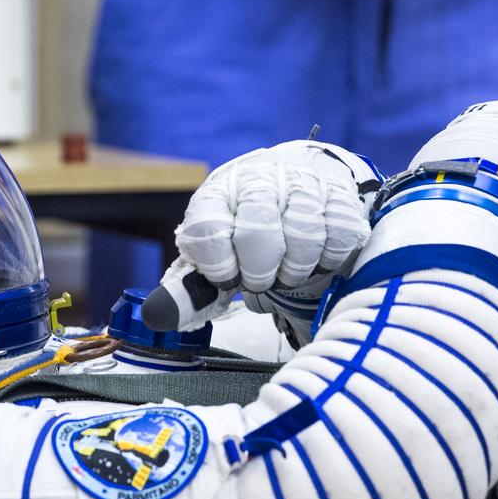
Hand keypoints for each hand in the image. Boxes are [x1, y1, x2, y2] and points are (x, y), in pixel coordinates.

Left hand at [142, 141, 378, 337]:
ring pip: (302, 239)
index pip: (207, 231)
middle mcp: (259, 182)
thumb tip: (157, 316)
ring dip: (294, 268)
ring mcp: (303, 185)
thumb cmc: (246, 229)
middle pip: (258, 235)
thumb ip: (190, 287)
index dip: (217, 266)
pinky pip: (337, 239)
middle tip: (261, 277)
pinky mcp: (339, 196)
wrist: (294, 182)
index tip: (227, 278)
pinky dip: (327, 259)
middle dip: (259, 271)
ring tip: (287, 267)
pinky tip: (315, 255)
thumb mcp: (214, 251)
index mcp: (217, 194)